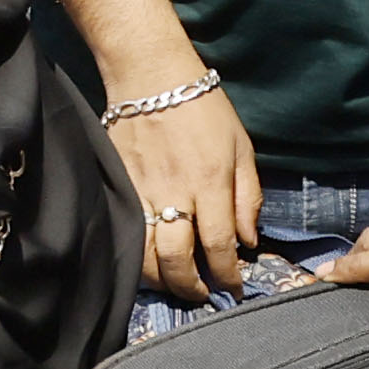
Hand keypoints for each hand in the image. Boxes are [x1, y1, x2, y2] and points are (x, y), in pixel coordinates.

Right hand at [111, 79, 261, 305]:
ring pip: (145, 253)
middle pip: (177, 259)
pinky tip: (148, 260)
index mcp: (210, 182)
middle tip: (202, 294)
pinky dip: (136, 255)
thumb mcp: (241, 147)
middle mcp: (175, 191)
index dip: (227, 276)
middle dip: (191, 287)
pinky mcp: (119, 185)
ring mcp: (141, 190)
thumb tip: (249, 240)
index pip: (219, 246)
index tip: (232, 289)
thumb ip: (248, 196)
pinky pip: (126, 231)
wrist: (150, 75)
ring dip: (160, 279)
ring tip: (173, 284)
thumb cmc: (203, 107)